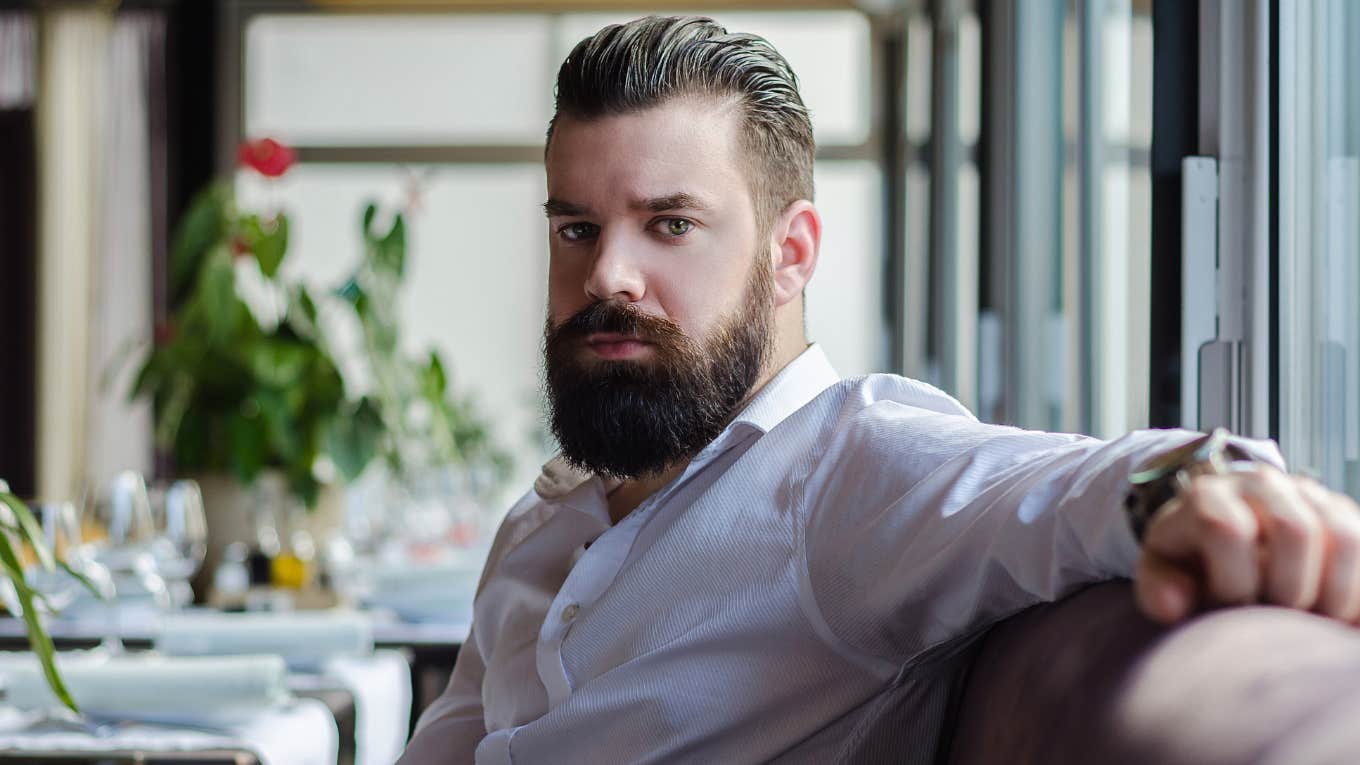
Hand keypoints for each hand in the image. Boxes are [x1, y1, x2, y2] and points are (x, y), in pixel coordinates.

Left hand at [1134, 466, 1359, 623]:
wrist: (1222, 538)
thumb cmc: (1191, 566)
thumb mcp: (1162, 577)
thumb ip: (1157, 591)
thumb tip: (1174, 605)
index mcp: (1206, 495)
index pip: (1227, 529)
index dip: (1233, 582)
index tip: (1228, 609)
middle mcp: (1259, 481)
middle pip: (1296, 529)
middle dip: (1289, 589)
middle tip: (1276, 620)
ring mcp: (1306, 491)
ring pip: (1344, 534)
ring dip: (1334, 590)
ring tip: (1309, 619)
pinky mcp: (1342, 510)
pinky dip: (1357, 587)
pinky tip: (1336, 610)